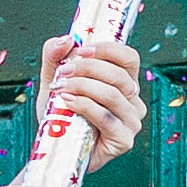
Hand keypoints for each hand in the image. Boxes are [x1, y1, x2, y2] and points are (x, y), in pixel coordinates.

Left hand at [32, 34, 152, 178]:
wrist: (55, 148)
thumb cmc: (60, 114)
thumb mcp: (54, 80)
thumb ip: (55, 57)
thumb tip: (66, 39)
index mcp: (124, 83)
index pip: (128, 58)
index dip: (108, 50)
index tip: (81, 50)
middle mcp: (133, 101)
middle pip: (119, 75)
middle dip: (88, 69)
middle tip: (63, 72)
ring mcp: (131, 122)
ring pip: (112, 95)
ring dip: (83, 87)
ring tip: (61, 88)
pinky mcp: (124, 140)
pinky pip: (107, 118)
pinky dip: (85, 106)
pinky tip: (68, 102)